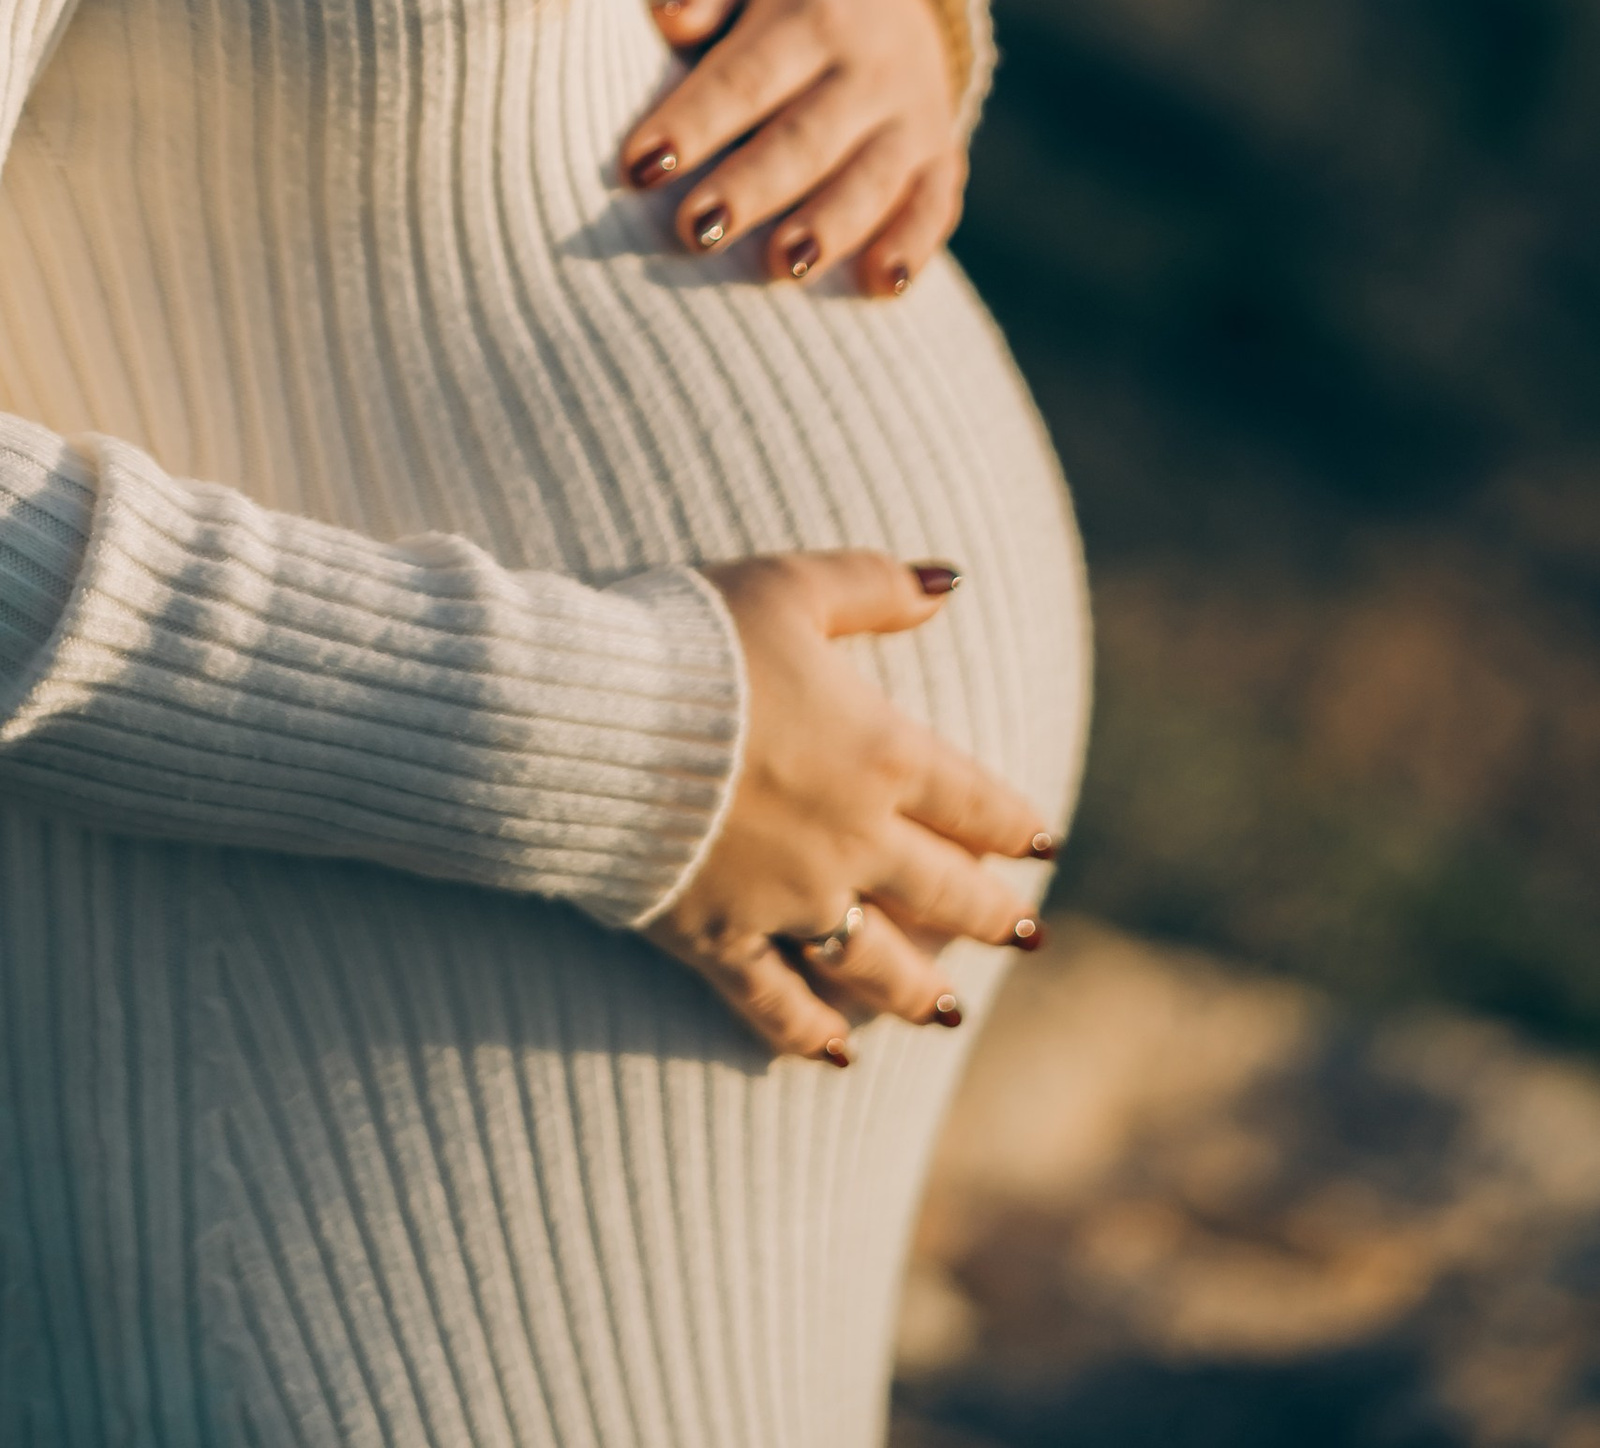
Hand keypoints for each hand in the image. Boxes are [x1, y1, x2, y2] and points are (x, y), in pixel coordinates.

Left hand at [620, 0, 965, 296]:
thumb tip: (671, 18)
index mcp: (809, 14)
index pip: (745, 76)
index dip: (693, 122)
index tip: (638, 166)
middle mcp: (868, 67)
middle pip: (807, 137)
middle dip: (751, 187)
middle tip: (697, 232)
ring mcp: (910, 116)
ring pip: (872, 178)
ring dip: (830, 225)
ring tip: (782, 266)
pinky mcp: (940, 159)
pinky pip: (935, 205)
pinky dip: (913, 245)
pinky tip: (883, 284)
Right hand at [645, 552, 1055, 1061]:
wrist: (594, 722)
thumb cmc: (694, 640)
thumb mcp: (789, 587)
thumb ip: (873, 585)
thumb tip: (947, 581)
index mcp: (877, 755)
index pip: (971, 800)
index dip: (1012, 822)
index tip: (1043, 843)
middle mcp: (850, 841)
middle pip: (942, 890)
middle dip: (991, 914)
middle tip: (1026, 933)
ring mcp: (788, 900)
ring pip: (877, 960)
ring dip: (919, 988)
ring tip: (949, 1011)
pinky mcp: (722, 939)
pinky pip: (778, 1003)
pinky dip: (809, 1033)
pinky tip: (835, 1055)